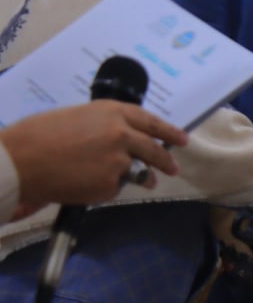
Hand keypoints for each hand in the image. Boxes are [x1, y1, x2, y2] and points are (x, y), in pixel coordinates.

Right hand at [0, 100, 187, 213]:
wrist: (21, 161)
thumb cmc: (38, 136)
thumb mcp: (77, 117)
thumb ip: (104, 125)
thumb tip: (120, 136)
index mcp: (113, 113)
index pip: (151, 122)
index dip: (169, 131)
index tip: (182, 139)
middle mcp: (122, 134)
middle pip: (154, 149)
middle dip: (165, 160)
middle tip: (173, 167)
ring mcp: (119, 160)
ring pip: (138, 171)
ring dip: (144, 178)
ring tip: (147, 182)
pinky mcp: (110, 184)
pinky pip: (115, 188)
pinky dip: (107, 189)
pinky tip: (89, 186)